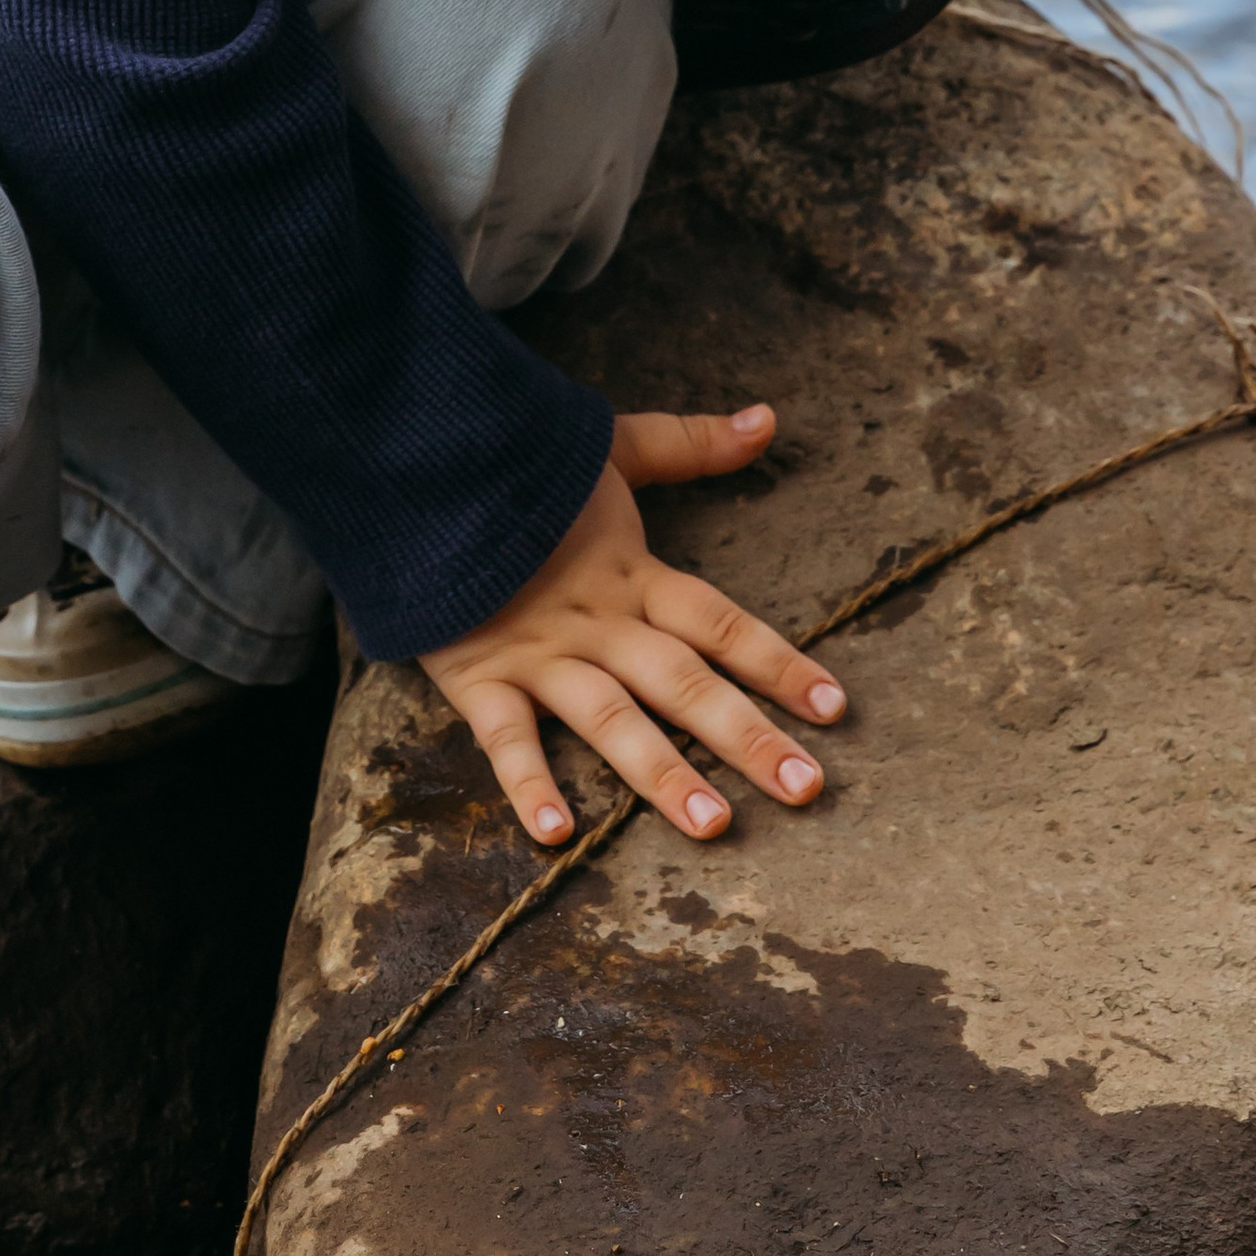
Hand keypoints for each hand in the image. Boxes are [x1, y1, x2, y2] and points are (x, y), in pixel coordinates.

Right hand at [419, 406, 845, 847]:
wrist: (419, 468)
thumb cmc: (516, 469)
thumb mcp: (609, 445)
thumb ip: (690, 443)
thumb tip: (769, 419)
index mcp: (634, 575)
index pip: (722, 623)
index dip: (781, 662)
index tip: (837, 709)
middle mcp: (598, 623)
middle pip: (684, 683)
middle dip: (747, 737)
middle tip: (806, 788)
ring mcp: (540, 654)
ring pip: (611, 720)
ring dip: (662, 774)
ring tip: (712, 824)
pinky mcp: (478, 677)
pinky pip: (506, 739)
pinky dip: (528, 785)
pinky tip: (557, 836)